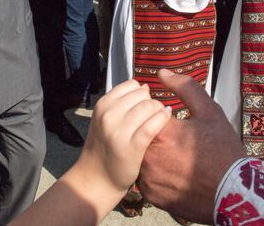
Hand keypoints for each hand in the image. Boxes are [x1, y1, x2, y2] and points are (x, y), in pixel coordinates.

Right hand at [73, 80, 170, 194]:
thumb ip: (123, 102)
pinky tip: (166, 119)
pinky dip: (163, 119)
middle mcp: (109, 115)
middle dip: (152, 102)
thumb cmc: (106, 146)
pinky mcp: (132, 147)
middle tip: (152, 116)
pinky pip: (153, 125)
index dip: (142, 94)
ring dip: (159, 111)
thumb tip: (145, 86)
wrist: (97, 178)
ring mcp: (119, 131)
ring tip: (159, 120)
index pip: (132, 85)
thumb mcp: (106, 119)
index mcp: (103, 105)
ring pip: (150, 107)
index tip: (143, 105)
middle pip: (143, 95)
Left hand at [138, 69, 245, 223]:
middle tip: (177, 143)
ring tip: (175, 157)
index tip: (177, 123)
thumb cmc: (223, 150)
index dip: (162, 114)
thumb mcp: (210, 112)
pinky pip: (145, 178)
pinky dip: (155, 174)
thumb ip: (185, 88)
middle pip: (141, 134)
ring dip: (152, 153)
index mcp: (162, 131)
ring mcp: (148, 178)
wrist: (234, 194)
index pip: (148, 112)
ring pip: (141, 156)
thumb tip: (162, 72)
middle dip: (155, 134)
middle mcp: (149, 155)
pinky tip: (173, 173)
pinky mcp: (150, 195)